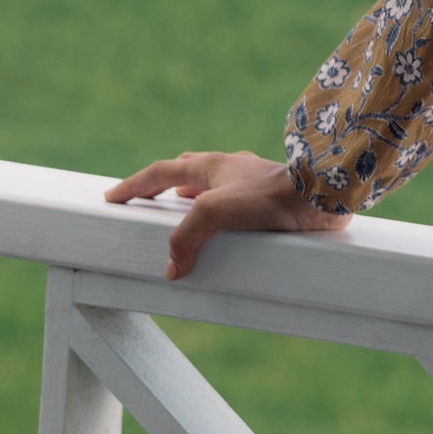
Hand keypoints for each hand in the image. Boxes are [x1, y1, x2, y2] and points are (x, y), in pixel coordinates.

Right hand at [104, 149, 347, 280]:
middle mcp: (230, 168)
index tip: (112, 196)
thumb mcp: (214, 213)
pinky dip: (223, 214)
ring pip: (215, 186)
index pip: (160, 172)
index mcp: (210, 165)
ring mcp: (252, 181)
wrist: (319, 196)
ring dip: (195, 198)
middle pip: (187, 170)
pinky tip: (229, 229)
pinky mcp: (272, 199)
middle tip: (148, 199)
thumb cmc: (268, 196)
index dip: (134, 186)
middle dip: (164, 184)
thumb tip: (171, 268)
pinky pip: (239, 204)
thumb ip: (186, 238)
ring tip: (185, 216)